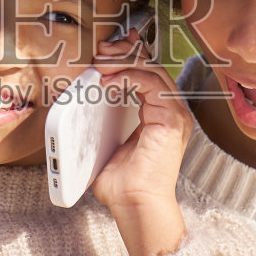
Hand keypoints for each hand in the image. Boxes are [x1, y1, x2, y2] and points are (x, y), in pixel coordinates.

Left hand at [89, 36, 193, 255]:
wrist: (134, 205)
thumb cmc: (122, 183)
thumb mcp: (108, 141)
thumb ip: (102, 120)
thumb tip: (80, 105)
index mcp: (160, 114)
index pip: (148, 74)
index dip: (129, 56)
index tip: (107, 50)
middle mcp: (171, 111)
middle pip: (152, 66)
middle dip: (125, 53)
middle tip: (101, 50)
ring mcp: (175, 115)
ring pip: (153, 70)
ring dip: (124, 61)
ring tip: (101, 62)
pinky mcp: (171, 120)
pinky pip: (152, 85)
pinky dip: (129, 76)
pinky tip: (110, 79)